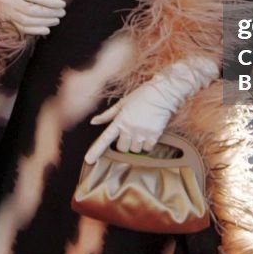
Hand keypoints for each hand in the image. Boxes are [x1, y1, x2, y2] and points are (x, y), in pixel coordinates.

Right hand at [0, 0, 64, 35]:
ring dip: (44, 22)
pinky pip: (22, 28)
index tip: (62, 3)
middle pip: (31, 11)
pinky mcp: (8, 20)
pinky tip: (47, 29)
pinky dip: (35, 30)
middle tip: (62, 12)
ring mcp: (8, 12)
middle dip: (49, 13)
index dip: (50, 1)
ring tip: (57, 20)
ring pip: (27, 21)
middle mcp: (10, 1)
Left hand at [85, 56, 216, 162]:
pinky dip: (147, 145)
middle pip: (122, 148)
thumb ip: (107, 115)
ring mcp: (142, 133)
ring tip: (140, 131)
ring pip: (135, 150)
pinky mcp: (154, 136)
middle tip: (129, 133)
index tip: (89, 160)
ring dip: (136, 144)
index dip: (96, 150)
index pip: (105, 139)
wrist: (163, 93)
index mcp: (120, 120)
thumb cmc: (142, 95)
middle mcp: (130, 128)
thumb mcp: (122, 103)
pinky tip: (148, 133)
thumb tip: (94, 122)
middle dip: (124, 143)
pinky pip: (147, 149)